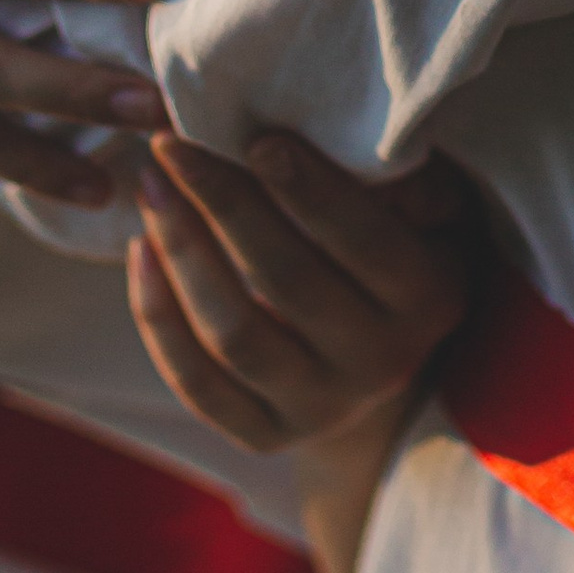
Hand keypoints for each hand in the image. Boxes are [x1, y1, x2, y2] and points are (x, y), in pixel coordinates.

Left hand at [126, 132, 473, 455]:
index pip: (365, 240)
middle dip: (225, 204)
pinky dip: (159, 317)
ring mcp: (322, 408)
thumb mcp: (433, 203)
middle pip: (287, 282)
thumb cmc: (402, 240)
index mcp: (430, 298)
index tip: (256, 138)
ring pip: (235, 337)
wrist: (383, 349)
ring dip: (183, 253)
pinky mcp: (266, 434)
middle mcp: (382, 364)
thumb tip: (356, 143)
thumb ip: (406, 176)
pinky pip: (197, 384)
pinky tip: (140, 250)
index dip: (309, 189)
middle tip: (173, 144)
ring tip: (150, 184)